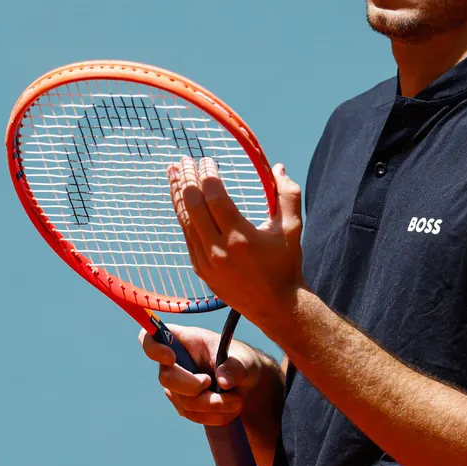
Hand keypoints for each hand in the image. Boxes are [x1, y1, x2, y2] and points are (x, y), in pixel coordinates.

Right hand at [138, 323, 264, 427]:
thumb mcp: (244, 359)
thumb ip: (235, 366)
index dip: (153, 348)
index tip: (171, 358)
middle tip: (215, 384)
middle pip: (166, 378)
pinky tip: (231, 408)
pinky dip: (214, 415)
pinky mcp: (184, 404)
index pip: (151, 337)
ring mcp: (176, 385)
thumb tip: (222, 381)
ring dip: (212, 405)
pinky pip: (193, 415)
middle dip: (194, 387)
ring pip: (183, 402)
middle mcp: (174, 362)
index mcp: (184, 340)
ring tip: (237, 400)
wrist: (248, 384)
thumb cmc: (242, 361)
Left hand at [167, 156, 305, 327]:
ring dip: (178, 195)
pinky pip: (187, 236)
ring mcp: (206, 261)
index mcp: (241, 237)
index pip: (214, 197)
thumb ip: (287, 194)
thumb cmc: (286, 264)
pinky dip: (183, 215)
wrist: (276, 306)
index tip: (206, 159)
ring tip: (173, 174)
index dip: (207, 175)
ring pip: (185, 221)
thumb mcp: (292, 228)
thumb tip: (277, 167)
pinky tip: (181, 201)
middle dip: (186, 179)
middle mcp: (219, 250)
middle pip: (193, 206)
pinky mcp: (201, 270)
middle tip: (182, 160)